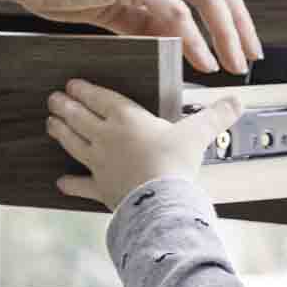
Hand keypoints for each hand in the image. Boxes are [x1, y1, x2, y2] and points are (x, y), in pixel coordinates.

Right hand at [0, 0, 259, 74]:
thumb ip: (145, 7)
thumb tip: (178, 37)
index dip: (228, 1)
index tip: (238, 31)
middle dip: (238, 19)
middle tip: (248, 52)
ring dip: (224, 32)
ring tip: (232, 61)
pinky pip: (175, 9)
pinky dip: (193, 38)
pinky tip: (201, 59)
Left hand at [47, 79, 243, 209]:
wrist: (161, 202)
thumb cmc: (175, 165)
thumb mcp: (197, 134)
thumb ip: (215, 115)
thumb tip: (236, 101)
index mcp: (127, 119)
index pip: (100, 98)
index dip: (84, 90)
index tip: (72, 84)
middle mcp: (107, 138)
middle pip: (79, 118)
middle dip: (65, 106)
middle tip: (53, 99)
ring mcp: (100, 164)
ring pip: (73, 144)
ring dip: (60, 133)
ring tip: (50, 124)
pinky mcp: (101, 189)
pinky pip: (81, 185)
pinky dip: (70, 184)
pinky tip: (61, 182)